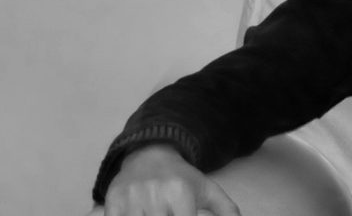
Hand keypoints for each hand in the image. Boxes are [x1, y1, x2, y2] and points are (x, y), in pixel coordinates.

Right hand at [102, 144, 240, 215]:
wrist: (149, 154)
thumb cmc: (182, 179)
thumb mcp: (208, 190)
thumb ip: (226, 209)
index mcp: (180, 193)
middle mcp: (155, 195)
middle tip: (172, 215)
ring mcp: (131, 199)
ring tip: (157, 214)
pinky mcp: (112, 202)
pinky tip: (140, 215)